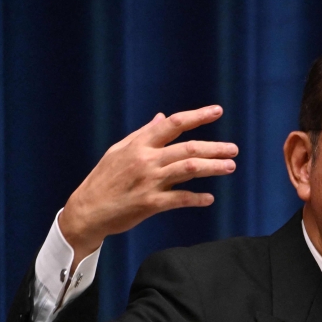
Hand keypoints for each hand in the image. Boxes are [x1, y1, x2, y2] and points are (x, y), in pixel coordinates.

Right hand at [60, 105, 237, 268]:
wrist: (87, 209)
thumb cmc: (105, 179)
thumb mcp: (119, 150)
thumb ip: (144, 134)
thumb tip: (162, 117)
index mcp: (139, 144)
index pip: (173, 124)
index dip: (197, 116)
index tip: (217, 111)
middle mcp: (146, 160)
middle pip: (188, 149)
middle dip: (214, 147)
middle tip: (234, 149)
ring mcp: (149, 181)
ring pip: (189, 170)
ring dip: (213, 167)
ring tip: (230, 166)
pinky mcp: (150, 203)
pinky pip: (180, 198)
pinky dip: (197, 198)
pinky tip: (209, 198)